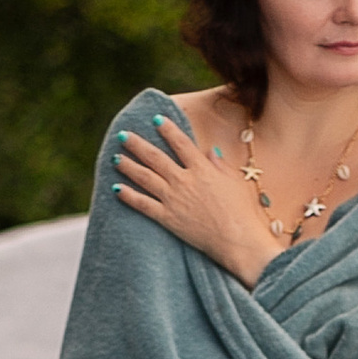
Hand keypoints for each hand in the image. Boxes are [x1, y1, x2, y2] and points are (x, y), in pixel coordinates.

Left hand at [112, 108, 268, 286]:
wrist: (237, 240)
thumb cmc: (241, 212)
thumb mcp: (234, 182)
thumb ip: (220, 165)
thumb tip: (211, 151)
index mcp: (202, 169)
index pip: (181, 143)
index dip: (167, 129)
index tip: (155, 118)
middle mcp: (184, 180)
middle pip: (156, 157)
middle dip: (137, 144)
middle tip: (123, 135)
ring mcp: (173, 199)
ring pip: (145, 177)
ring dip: (128, 166)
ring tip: (115, 157)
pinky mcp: (168, 218)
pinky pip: (143, 204)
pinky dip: (128, 196)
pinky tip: (116, 188)